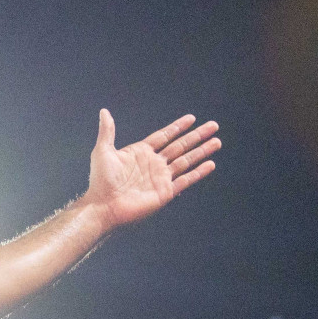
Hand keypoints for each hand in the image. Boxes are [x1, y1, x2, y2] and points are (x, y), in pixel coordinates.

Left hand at [83, 109, 219, 229]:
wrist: (103, 206)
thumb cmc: (100, 181)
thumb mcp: (103, 151)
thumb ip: (107, 131)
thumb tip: (104, 112)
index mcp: (141, 153)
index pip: (164, 136)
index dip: (177, 127)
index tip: (191, 118)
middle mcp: (153, 164)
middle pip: (180, 146)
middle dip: (197, 136)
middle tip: (213, 125)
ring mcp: (160, 178)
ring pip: (186, 161)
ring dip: (202, 151)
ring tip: (217, 142)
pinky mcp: (165, 192)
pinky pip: (185, 180)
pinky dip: (198, 172)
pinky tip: (210, 164)